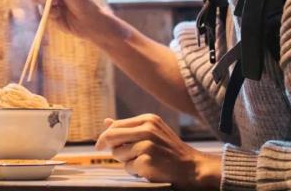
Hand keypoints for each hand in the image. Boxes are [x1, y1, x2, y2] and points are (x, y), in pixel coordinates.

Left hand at [96, 114, 220, 189]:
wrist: (191, 166)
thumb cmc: (169, 150)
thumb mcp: (152, 132)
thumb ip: (129, 127)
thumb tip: (106, 122)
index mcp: (148, 119)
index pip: (115, 125)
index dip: (104, 136)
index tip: (99, 145)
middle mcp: (147, 129)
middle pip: (112, 137)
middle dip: (111, 148)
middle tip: (117, 155)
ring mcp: (147, 145)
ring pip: (118, 153)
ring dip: (126, 161)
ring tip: (143, 161)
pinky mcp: (146, 161)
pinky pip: (127, 167)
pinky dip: (134, 171)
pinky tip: (148, 169)